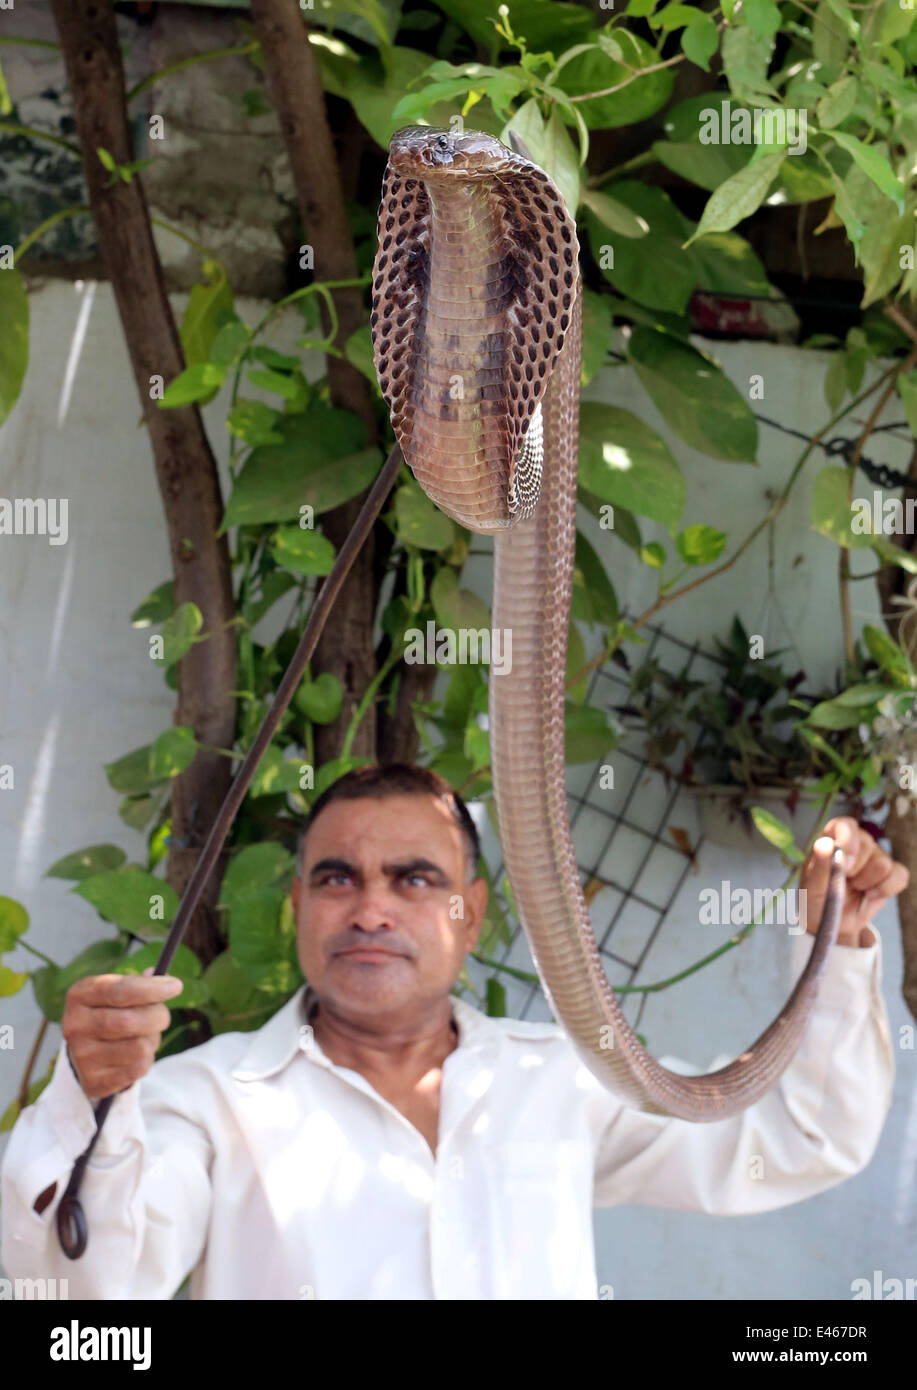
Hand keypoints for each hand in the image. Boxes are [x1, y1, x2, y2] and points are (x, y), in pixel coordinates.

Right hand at [62, 972, 182, 1099]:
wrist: (85, 1052)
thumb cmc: (109, 1012)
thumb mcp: (117, 992)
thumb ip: (140, 984)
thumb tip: (163, 977)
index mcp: (79, 995)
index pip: (120, 989)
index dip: (152, 988)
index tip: (176, 985)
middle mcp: (75, 1025)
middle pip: (131, 1020)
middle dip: (158, 1016)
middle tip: (162, 1015)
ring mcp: (82, 1055)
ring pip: (139, 1047)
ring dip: (153, 1040)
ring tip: (145, 1036)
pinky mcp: (94, 1080)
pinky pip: (138, 1068)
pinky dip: (146, 1059)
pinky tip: (136, 1054)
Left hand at [801, 816, 909, 946]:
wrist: (832, 921)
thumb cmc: (817, 898)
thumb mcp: (813, 884)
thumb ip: (820, 864)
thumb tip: (823, 844)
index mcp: (833, 837)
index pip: (846, 825)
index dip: (848, 842)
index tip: (844, 865)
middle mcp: (856, 842)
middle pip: (868, 844)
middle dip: (856, 869)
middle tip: (844, 881)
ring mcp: (875, 856)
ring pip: (884, 863)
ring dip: (867, 882)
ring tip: (854, 888)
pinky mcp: (890, 874)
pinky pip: (899, 876)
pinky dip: (885, 890)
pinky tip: (870, 895)